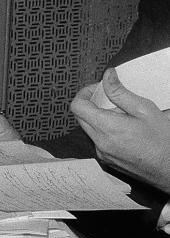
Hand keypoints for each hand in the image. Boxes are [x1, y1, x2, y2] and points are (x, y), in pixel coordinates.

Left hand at [69, 68, 169, 192]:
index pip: (77, 106)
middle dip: (92, 104)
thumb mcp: (144, 110)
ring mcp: (102, 153)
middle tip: (112, 101)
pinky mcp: (107, 160)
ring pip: (89, 129)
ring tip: (123, 118)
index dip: (84, 93)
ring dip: (99, 119)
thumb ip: (120, 92)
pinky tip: (125, 132)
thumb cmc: (163, 143)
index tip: (97, 89)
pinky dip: (105, 132)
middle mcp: (100, 142)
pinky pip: (98, 141)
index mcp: (107, 127)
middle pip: (80, 117)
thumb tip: (108, 77)